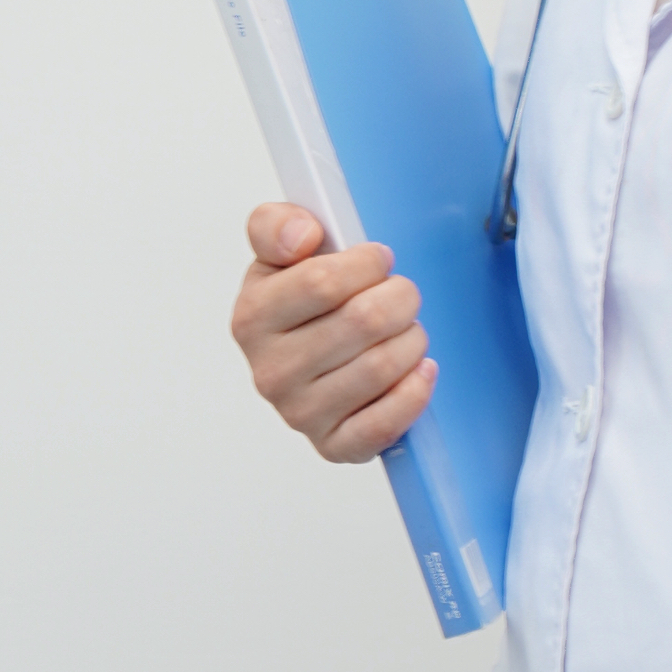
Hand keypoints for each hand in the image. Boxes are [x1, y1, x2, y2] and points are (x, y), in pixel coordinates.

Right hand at [230, 204, 435, 463]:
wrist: (307, 363)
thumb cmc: (301, 304)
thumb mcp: (279, 252)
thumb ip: (277, 225)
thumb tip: (301, 237)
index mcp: (252, 317)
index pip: (322, 281)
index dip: (365, 264)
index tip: (377, 260)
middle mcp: (270, 371)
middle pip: (363, 321)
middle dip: (399, 298)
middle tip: (400, 295)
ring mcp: (301, 414)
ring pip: (383, 365)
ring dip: (412, 338)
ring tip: (405, 330)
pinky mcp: (334, 446)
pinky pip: (386, 424)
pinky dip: (415, 390)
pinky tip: (419, 369)